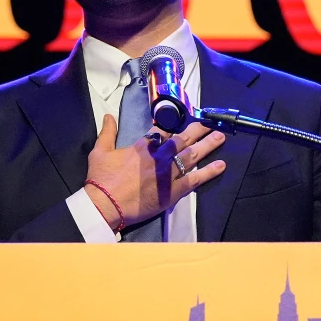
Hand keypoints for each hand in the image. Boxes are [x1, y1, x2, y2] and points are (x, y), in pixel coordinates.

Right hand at [84, 116, 226, 228]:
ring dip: (208, 145)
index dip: (174, 127)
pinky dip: (209, 172)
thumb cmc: (101, 179)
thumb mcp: (100, 151)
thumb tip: (109, 116)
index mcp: (143, 146)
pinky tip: (220, 165)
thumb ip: (107, 132)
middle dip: (198, 130)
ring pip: (192, 156)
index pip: (163, 132)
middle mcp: (159, 156)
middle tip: (211, 124)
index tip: (184, 122)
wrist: (105, 204)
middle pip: (183, 139)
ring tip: (220, 137)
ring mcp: (168, 173)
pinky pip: (195, 179)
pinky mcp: (173, 191)